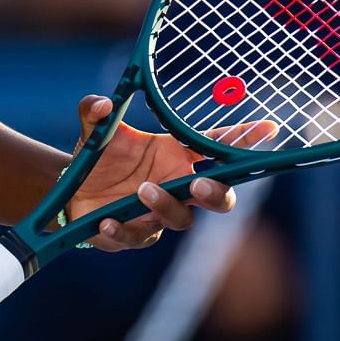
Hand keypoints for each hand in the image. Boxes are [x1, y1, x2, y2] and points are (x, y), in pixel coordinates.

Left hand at [63, 95, 275, 251]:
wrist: (72, 191)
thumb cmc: (98, 158)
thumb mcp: (94, 131)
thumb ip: (95, 111)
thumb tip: (103, 103)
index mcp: (175, 155)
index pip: (216, 147)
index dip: (244, 139)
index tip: (267, 128)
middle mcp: (174, 186)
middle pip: (218, 196)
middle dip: (217, 193)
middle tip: (199, 184)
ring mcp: (158, 214)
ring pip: (181, 220)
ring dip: (166, 206)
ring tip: (143, 190)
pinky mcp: (134, 234)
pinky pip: (137, 237)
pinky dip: (124, 230)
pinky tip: (107, 222)